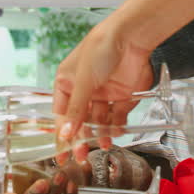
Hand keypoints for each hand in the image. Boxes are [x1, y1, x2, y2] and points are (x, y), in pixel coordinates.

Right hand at [53, 14, 155, 159]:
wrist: (131, 37)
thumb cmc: (100, 49)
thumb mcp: (83, 80)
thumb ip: (76, 109)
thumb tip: (65, 133)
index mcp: (67, 82)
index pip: (61, 114)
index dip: (62, 133)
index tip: (62, 153)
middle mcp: (84, 90)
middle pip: (80, 121)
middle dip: (81, 138)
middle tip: (81, 156)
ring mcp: (104, 94)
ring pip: (99, 122)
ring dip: (100, 135)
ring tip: (102, 146)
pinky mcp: (123, 96)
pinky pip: (117, 117)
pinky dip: (116, 127)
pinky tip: (115, 135)